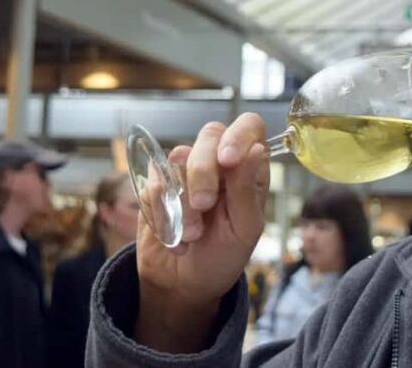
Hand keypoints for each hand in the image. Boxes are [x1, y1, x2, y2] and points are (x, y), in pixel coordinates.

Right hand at [135, 113, 269, 351]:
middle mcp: (219, 161)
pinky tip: (174, 235)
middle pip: (210, 134)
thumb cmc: (224, 255)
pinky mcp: (157, 184)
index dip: (238, 135)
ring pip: (178, 159)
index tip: (228, 160)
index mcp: (248, 168)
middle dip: (204, 172)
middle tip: (204, 206)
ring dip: (183, 205)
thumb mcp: (245, 228)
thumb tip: (257, 148)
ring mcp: (186, 170)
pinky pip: (154, 181)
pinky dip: (163, 213)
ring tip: (192, 235)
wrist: (183, 284)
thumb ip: (247, 188)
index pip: (249, 126)